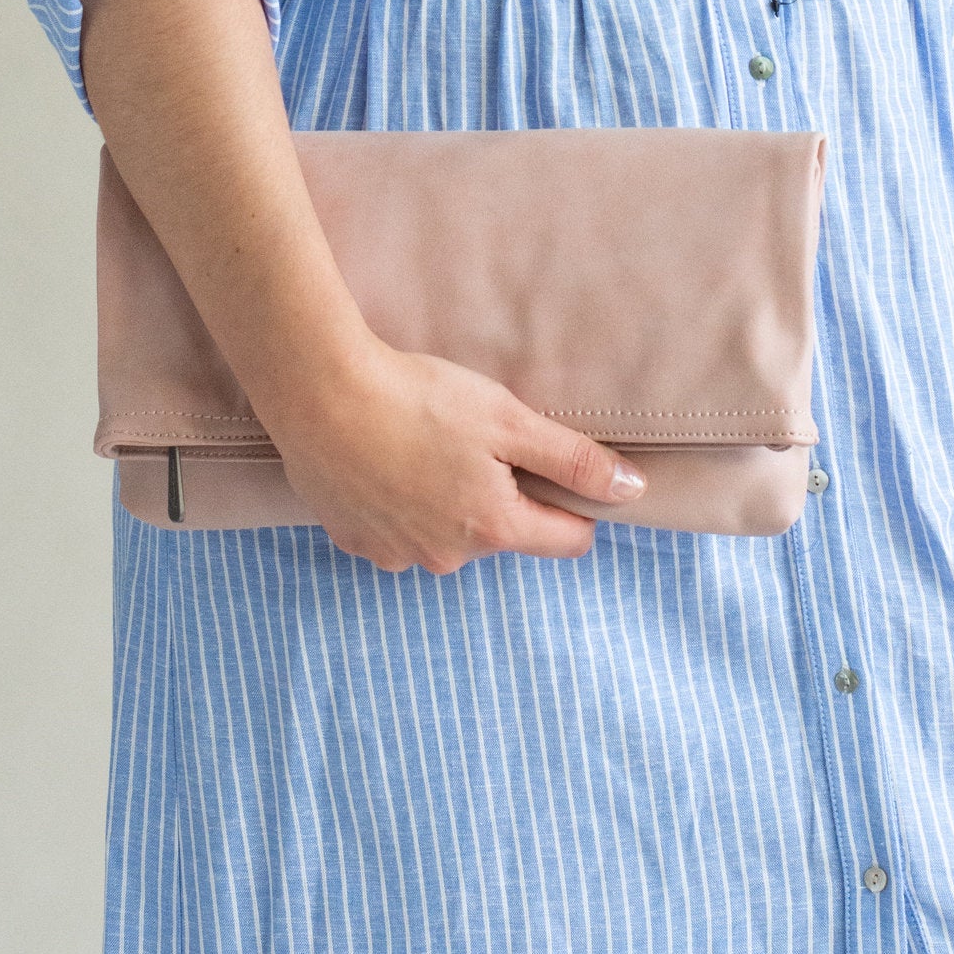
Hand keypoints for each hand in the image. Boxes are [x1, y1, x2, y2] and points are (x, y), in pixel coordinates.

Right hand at [270, 335, 648, 574]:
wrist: (321, 396)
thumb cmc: (419, 400)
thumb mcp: (508, 419)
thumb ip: (572, 459)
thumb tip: (633, 490)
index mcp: (492, 528)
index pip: (564, 539)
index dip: (574, 504)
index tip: (557, 467)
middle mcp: (447, 557)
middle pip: (501, 532)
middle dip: (500, 493)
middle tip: (476, 437)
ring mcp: (396, 556)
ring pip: (447, 533)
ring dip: (446, 498)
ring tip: (424, 444)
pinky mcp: (354, 542)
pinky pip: (397, 530)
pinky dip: (399, 501)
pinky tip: (386, 459)